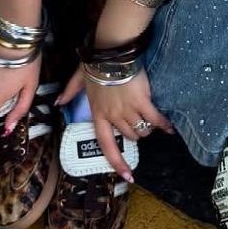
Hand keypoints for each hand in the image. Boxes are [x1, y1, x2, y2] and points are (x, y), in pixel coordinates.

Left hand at [56, 65, 174, 179]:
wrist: (112, 53)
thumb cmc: (95, 64)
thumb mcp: (79, 79)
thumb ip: (70, 92)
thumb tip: (58, 103)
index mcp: (98, 113)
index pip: (106, 144)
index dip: (116, 162)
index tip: (127, 175)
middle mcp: (113, 116)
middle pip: (128, 135)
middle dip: (134, 134)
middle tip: (138, 124)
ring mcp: (128, 110)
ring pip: (141, 129)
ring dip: (147, 129)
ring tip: (150, 122)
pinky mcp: (142, 101)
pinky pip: (154, 119)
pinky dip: (163, 125)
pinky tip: (169, 128)